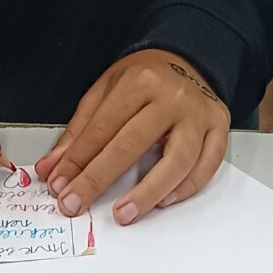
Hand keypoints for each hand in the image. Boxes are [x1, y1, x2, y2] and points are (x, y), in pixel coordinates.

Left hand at [36, 49, 229, 226]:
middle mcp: (172, 97)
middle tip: (76, 204)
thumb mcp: (105, 90)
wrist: (189, 58)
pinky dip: (186, 187)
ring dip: (148, 192)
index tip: (60, 186)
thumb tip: (51, 168)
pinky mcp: (220, 128)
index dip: (77, 161)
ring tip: (124, 214)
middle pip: (132, 144)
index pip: (102, 128)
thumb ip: (79, 130)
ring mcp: (199, 114)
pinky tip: (164, 201)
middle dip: (98, 179)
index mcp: (139, 81)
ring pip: (177, 160)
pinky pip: (206, 165)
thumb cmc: (145, 78)